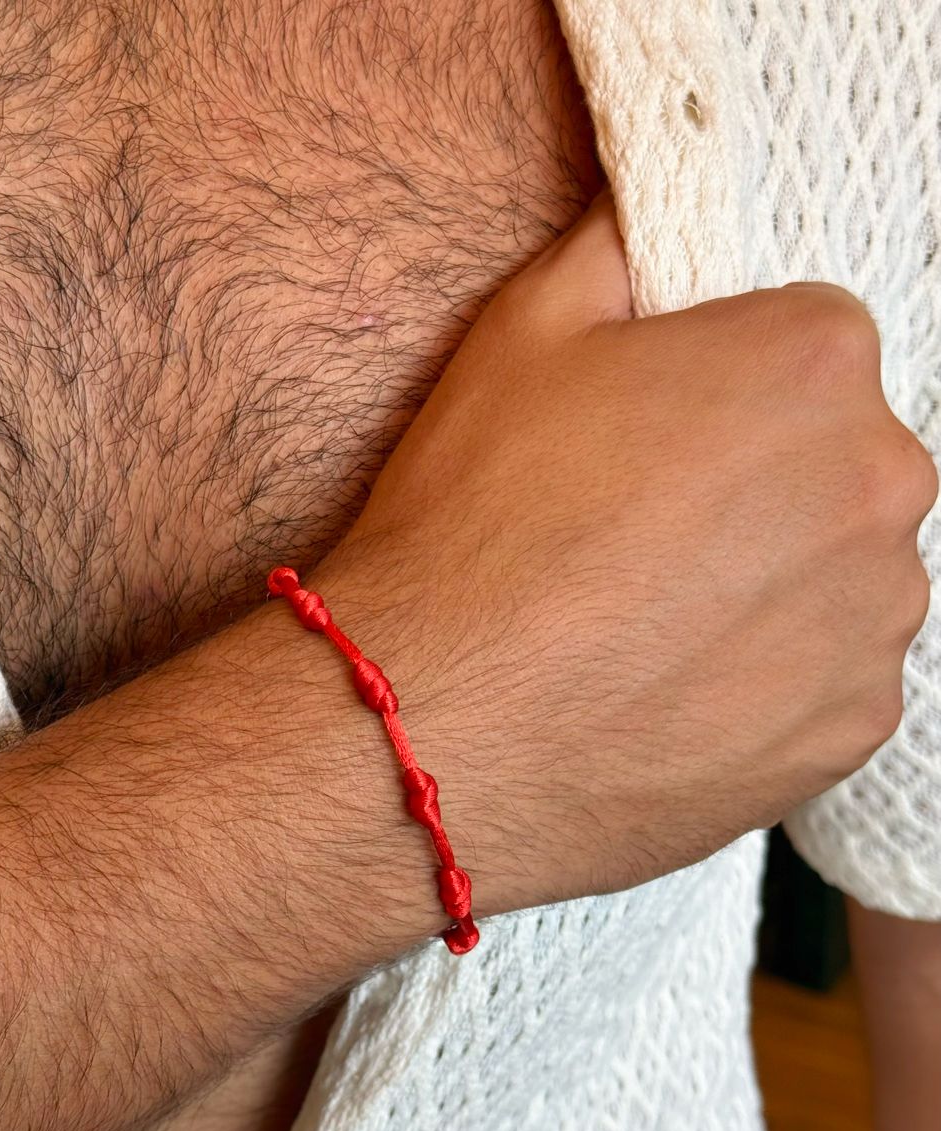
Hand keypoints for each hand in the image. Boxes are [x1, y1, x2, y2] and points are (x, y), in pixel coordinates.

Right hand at [311, 191, 936, 912]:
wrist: (443, 725)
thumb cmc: (474, 528)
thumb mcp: (519, 335)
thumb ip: (615, 250)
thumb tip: (644, 213)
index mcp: (812, 361)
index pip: (810, 344)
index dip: (725, 386)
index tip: (658, 439)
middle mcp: (879, 481)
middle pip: (839, 461)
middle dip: (763, 485)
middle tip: (646, 536)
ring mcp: (875, 615)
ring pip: (843, 574)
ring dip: (774, 585)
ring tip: (653, 620)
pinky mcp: (853, 724)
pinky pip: (832, 678)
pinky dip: (772, 680)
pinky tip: (675, 684)